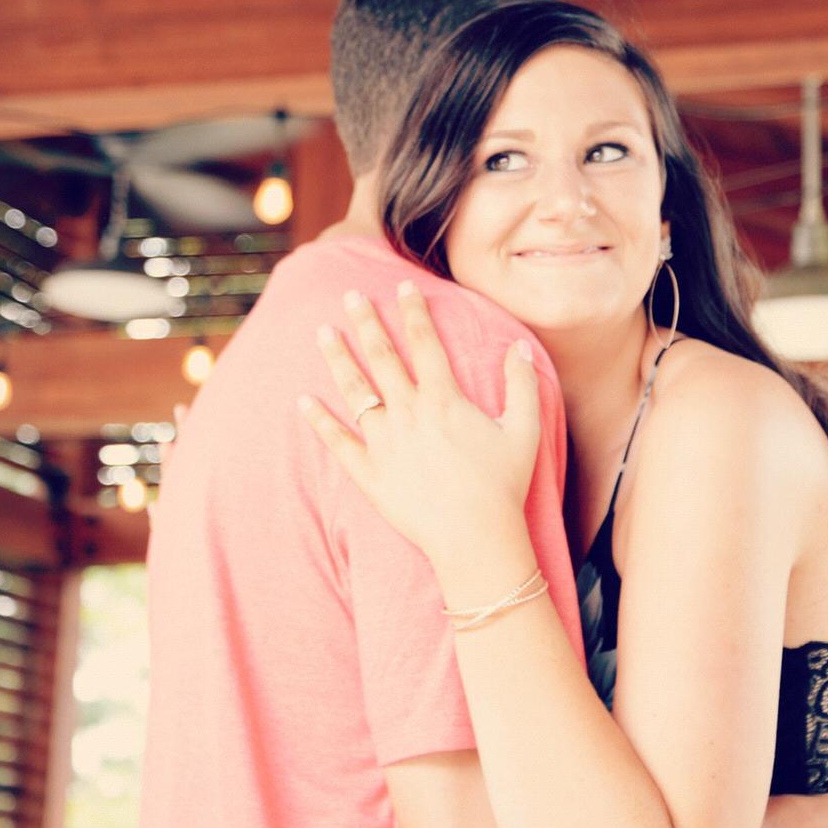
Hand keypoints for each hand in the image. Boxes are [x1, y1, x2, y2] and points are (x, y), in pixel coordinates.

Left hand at [298, 282, 540, 569]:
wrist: (475, 540)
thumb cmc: (503, 486)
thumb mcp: (524, 431)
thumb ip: (521, 385)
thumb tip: (519, 348)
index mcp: (444, 400)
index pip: (425, 344)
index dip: (414, 312)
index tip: (405, 286)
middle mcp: (409, 414)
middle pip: (382, 358)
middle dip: (366, 323)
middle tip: (351, 295)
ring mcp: (384, 443)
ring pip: (355, 391)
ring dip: (337, 358)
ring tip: (322, 331)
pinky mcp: (369, 474)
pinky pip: (338, 441)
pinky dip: (320, 421)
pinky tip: (304, 400)